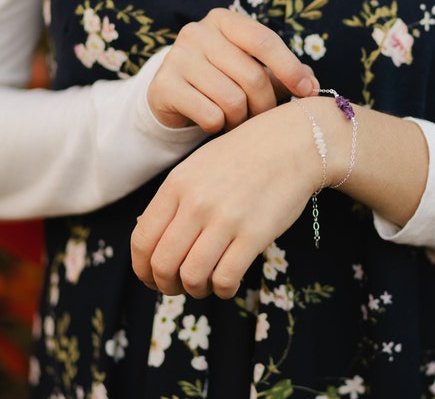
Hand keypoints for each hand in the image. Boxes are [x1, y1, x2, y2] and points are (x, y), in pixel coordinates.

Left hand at [130, 102, 320, 298]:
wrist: (293, 143)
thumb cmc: (244, 156)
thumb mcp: (198, 167)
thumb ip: (174, 200)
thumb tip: (151, 242)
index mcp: (177, 185)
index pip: (142, 240)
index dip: (142, 268)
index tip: (151, 278)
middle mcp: (196, 203)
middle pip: (162, 264)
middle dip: (166, 285)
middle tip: (177, 287)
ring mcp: (226, 219)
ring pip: (192, 277)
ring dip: (195, 290)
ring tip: (205, 285)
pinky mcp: (255, 234)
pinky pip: (226, 278)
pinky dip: (223, 290)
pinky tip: (228, 284)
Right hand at [147, 8, 317, 131]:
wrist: (172, 96)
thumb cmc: (222, 80)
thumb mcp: (252, 69)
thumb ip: (285, 73)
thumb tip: (314, 86)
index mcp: (224, 20)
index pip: (264, 40)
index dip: (290, 68)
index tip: (308, 92)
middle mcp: (197, 32)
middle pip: (252, 76)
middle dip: (265, 105)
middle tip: (263, 118)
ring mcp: (177, 57)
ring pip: (232, 99)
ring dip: (240, 119)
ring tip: (235, 120)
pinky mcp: (164, 85)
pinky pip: (210, 115)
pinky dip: (218, 126)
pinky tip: (213, 122)